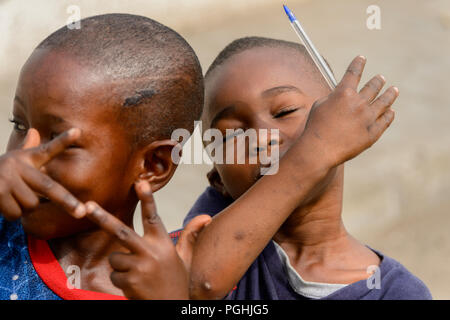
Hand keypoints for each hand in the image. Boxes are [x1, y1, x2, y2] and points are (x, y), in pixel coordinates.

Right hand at [0, 128, 85, 220]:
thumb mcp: (13, 159)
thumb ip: (27, 149)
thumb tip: (33, 131)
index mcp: (27, 157)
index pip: (48, 149)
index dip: (63, 141)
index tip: (78, 131)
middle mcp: (18, 165)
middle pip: (49, 187)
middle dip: (67, 202)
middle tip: (81, 213)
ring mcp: (7, 178)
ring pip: (31, 205)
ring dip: (24, 207)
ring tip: (11, 196)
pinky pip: (16, 213)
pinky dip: (12, 213)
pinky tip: (2, 203)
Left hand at [85, 180, 210, 299]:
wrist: (172, 307)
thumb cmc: (178, 281)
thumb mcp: (185, 258)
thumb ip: (190, 235)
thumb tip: (206, 217)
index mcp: (163, 243)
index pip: (153, 216)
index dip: (147, 198)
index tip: (140, 182)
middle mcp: (150, 252)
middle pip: (121, 231)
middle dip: (101, 217)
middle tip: (87, 206)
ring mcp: (139, 268)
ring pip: (115, 258)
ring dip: (121, 265)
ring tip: (138, 274)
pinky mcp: (130, 282)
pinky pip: (114, 275)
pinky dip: (121, 280)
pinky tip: (135, 286)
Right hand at [303, 56, 398, 166]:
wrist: (320, 149)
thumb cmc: (316, 127)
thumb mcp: (319, 106)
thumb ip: (333, 97)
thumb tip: (344, 94)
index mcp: (343, 93)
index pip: (353, 73)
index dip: (358, 64)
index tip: (362, 58)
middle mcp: (359, 103)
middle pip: (373, 87)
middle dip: (377, 81)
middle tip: (381, 78)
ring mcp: (368, 118)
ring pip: (384, 102)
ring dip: (390, 94)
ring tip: (394, 90)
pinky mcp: (372, 133)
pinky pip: (385, 121)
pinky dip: (389, 114)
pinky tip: (391, 112)